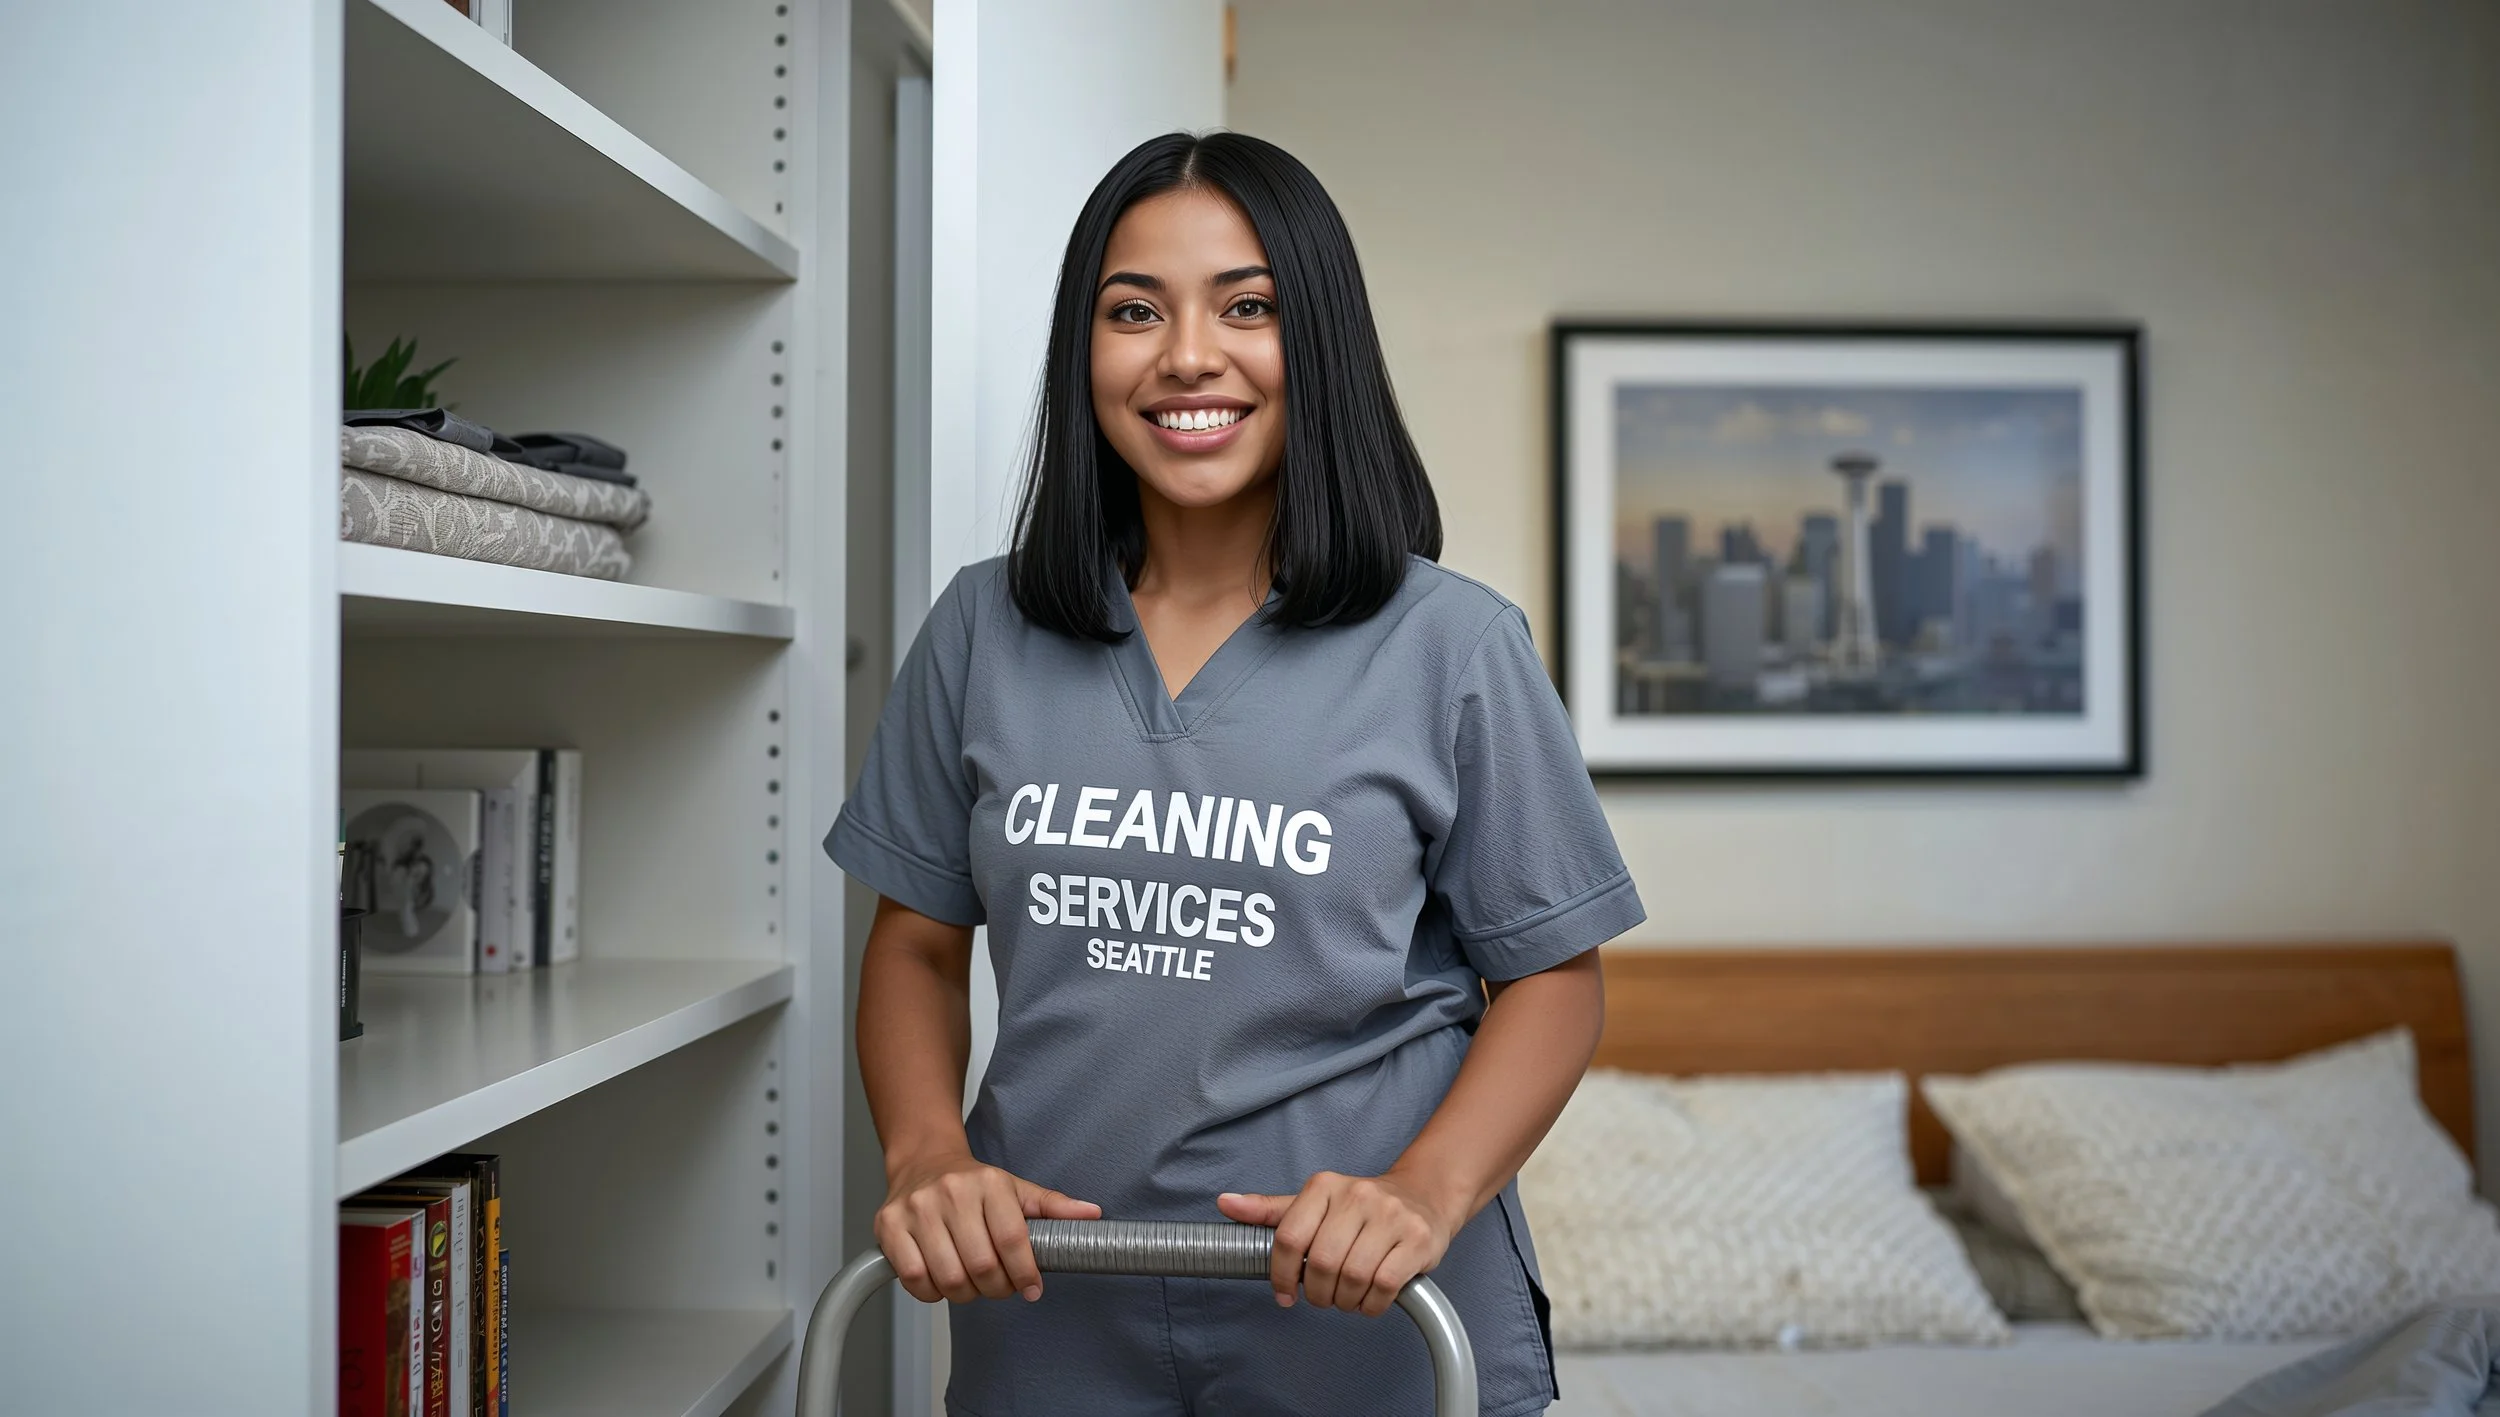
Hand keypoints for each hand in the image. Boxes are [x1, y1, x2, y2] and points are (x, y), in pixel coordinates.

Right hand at [876, 1151, 1100, 1303]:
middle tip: (999, 1286)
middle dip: (997, 1288)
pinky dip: (931, 1292)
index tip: (1031, 1288)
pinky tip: (941, 1280)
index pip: (1013, 1239)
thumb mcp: (1015, 1189)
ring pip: (948, 1277)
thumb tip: (1092, 1214)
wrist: (922, 1161)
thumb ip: (1052, 1206)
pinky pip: (914, 1278)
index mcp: (987, 1183)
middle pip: (982, 1265)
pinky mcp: (888, 1225)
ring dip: (965, 1293)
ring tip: (971, 1283)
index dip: (1025, 1273)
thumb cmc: (971, 1183)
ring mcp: (916, 1209)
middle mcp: (950, 1192)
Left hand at [1217, 1171, 1460, 1316]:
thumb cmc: (1362, 1208)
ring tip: (1346, 1297)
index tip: (1284, 1293)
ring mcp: (1391, 1216)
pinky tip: (1369, 1300)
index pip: (1289, 1237)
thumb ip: (1270, 1210)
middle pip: (1321, 1263)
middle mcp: (1359, 1195)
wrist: (1424, 1196)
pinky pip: (1384, 1286)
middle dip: (1317, 1292)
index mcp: (1325, 1185)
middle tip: (1322, 1296)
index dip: (1280, 1275)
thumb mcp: (1315, 1203)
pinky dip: (1370, 1305)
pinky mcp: (1418, 1239)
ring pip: (1352, 1277)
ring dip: (1344, 1301)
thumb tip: (1225, 1204)